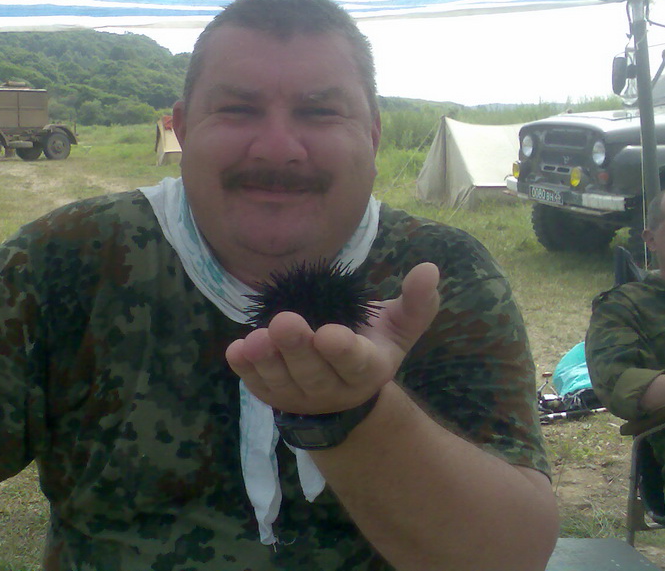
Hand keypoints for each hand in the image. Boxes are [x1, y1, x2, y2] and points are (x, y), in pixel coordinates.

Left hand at [226, 262, 440, 413]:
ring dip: (267, 360)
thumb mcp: (398, 328)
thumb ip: (416, 302)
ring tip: (254, 339)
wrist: (343, 392)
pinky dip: (245, 370)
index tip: (329, 334)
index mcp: (366, 370)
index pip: (354, 363)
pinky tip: (235, 350)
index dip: (341, 351)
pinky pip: (256, 384)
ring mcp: (298, 395)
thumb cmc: (370, 346)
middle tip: (284, 322)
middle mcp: (331, 388)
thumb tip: (429, 269)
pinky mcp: (272, 394)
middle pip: (312, 373)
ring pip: (280, 381)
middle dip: (297, 349)